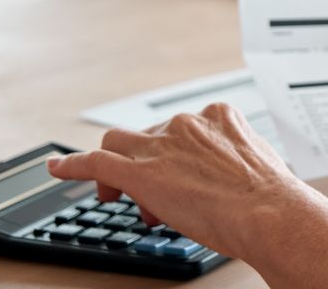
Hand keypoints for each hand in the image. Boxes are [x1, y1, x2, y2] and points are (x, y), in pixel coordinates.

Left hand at [46, 103, 327, 285]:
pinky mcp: (139, 170)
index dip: (171, 156)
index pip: (179, 129)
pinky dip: (71, 165)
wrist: (268, 212)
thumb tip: (222, 182)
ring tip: (120, 195)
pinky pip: (94, 161)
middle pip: (146, 135)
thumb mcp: (256, 164)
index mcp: (219, 115)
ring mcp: (161, 144)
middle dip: (147, 163)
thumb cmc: (270, 197)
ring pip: (118, 145)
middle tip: (155, 197)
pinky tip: (57, 168)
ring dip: (116, 169)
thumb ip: (231, 161)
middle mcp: (187, 123)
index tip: (175, 174)